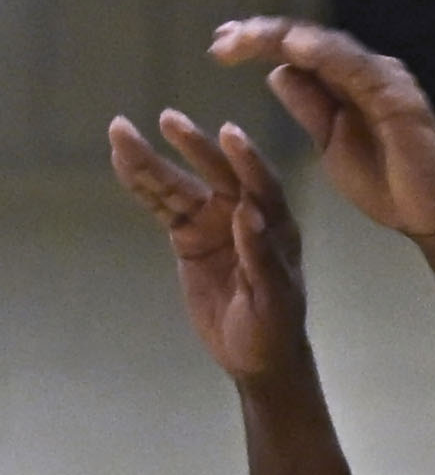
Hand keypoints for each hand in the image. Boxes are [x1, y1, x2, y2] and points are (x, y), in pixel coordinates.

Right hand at [109, 113, 306, 381]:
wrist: (255, 354)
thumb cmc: (274, 328)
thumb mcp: (273, 301)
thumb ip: (262, 258)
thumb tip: (247, 216)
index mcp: (275, 227)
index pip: (262, 187)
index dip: (246, 160)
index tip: (228, 134)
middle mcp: (243, 214)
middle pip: (217, 175)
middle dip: (194, 147)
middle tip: (169, 120)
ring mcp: (213, 222)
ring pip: (179, 187)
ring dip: (151, 162)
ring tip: (120, 133)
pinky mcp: (188, 235)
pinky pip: (162, 205)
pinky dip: (142, 185)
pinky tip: (121, 161)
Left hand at [210, 18, 434, 239]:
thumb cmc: (392, 189)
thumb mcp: (333, 147)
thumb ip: (311, 111)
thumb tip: (277, 74)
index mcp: (347, 85)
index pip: (297, 54)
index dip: (258, 45)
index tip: (219, 48)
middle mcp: (365, 73)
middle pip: (305, 42)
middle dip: (260, 36)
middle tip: (221, 39)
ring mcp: (384, 80)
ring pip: (325, 46)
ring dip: (282, 38)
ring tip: (245, 37)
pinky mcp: (398, 96)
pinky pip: (356, 66)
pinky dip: (324, 53)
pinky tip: (293, 47)